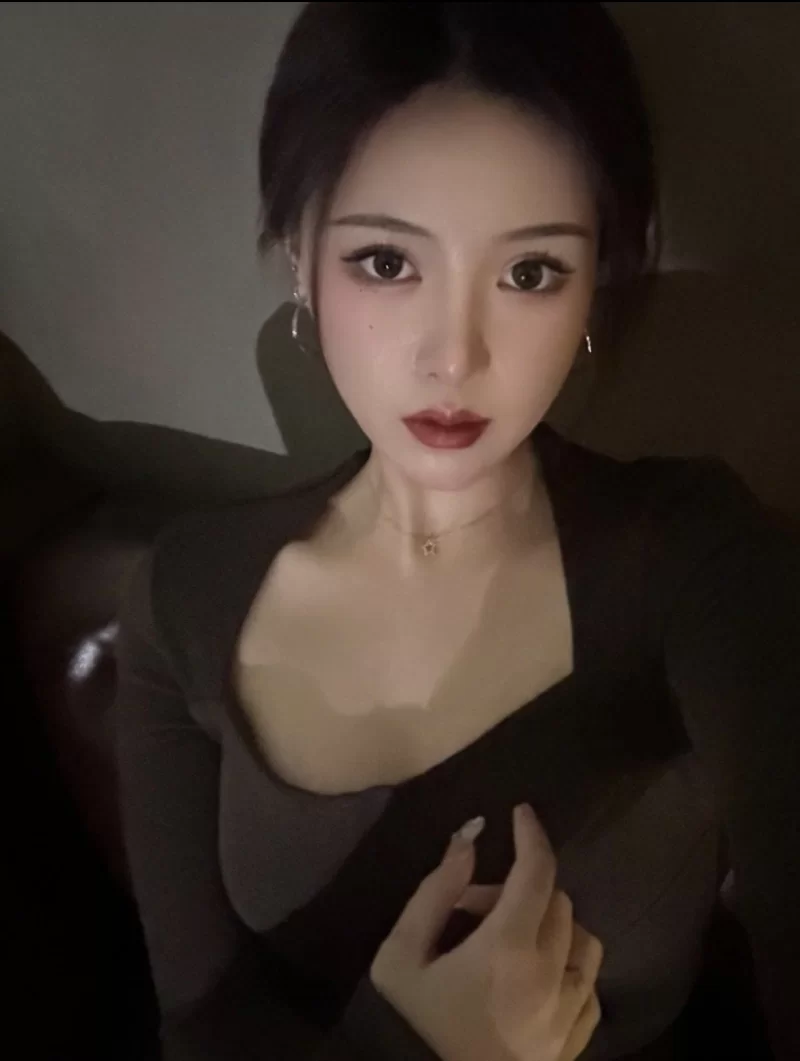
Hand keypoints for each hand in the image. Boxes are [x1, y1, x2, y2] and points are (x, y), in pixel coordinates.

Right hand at [370, 804, 603, 1060]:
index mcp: (506, 946)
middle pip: (558, 898)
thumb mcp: (402, 957)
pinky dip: (571, 966)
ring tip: (516, 940)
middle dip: (523, 888)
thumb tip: (467, 840)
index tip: (522, 814)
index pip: (536, 871)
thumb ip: (434, 892)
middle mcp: (550, 971)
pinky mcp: (579, 1037)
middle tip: (481, 908)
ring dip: (554, 924)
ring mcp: (570, 1008)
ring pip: (583, 935)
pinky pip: (591, 982)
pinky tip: (539, 976)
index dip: (531, 834)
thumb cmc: (422, 1026)